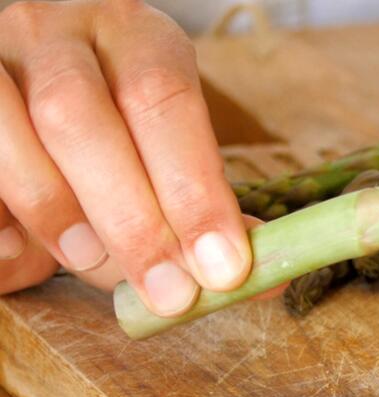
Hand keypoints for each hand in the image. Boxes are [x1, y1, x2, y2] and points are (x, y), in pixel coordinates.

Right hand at [0, 0, 252, 315]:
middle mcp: (60, 32)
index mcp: (136, 37)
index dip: (194, 189)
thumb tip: (264, 277)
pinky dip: (0, 220)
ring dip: (55, 211)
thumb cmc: (119, 134)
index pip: (164, 100)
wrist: (34, 85)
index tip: (222, 266)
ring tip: (89, 261)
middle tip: (170, 293)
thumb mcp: (170, 151)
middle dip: (132, 219)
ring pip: (12, 130)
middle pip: (81, 117)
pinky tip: (24, 255)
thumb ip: (208, 210)